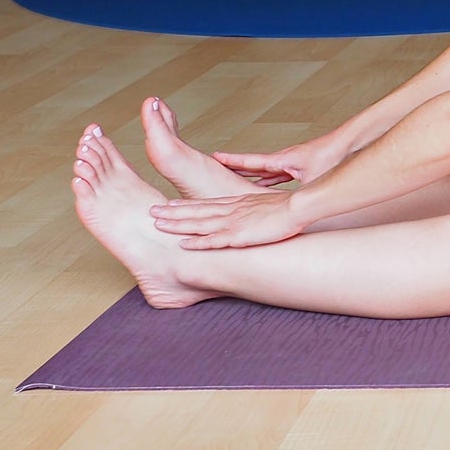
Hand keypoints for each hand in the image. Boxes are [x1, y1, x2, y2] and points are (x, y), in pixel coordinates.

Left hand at [150, 190, 305, 248]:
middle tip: (152, 211)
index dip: (185, 205)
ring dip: (177, 224)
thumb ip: (251, 211)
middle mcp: (230, 211)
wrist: (297, 207)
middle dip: (172, 212)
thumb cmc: (286, 209)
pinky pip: (214, 241)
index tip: (168, 204)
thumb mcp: (264, 206)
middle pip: (196, 211)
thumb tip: (247, 217)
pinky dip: (197, 243)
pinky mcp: (240, 235)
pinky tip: (183, 245)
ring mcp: (233, 222)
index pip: (205, 204)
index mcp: (236, 204)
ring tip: (157, 224)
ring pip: (199, 223)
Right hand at [213, 136, 343, 186]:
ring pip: (266, 169)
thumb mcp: (312, 179)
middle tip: (217, 167)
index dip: (233, 161)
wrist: (348, 143)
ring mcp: (292, 162)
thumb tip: (291, 210)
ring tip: (235, 179)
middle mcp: (284, 159)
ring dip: (252, 174)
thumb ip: (299, 195)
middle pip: (255, 164)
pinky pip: (279, 174)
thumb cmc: (332, 157)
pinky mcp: (301, 166)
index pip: (251, 161)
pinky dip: (269, 179)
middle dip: (236, 167)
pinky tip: (265, 184)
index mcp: (282, 160)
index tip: (215, 157)